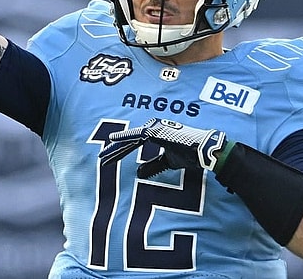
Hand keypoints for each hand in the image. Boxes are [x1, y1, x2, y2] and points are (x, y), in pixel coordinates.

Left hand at [99, 118, 227, 177]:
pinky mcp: (156, 131)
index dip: (119, 152)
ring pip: (129, 139)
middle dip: (113, 150)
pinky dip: (124, 137)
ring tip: (102, 156)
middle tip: (100, 158)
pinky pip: (136, 135)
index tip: (107, 160)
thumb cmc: (189, 155)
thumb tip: (138, 174)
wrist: (203, 152)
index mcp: (154, 134)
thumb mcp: (167, 162)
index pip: (132, 144)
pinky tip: (112, 140)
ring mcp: (154, 128)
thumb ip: (153, 166)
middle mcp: (152, 128)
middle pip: (128, 140)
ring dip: (115, 148)